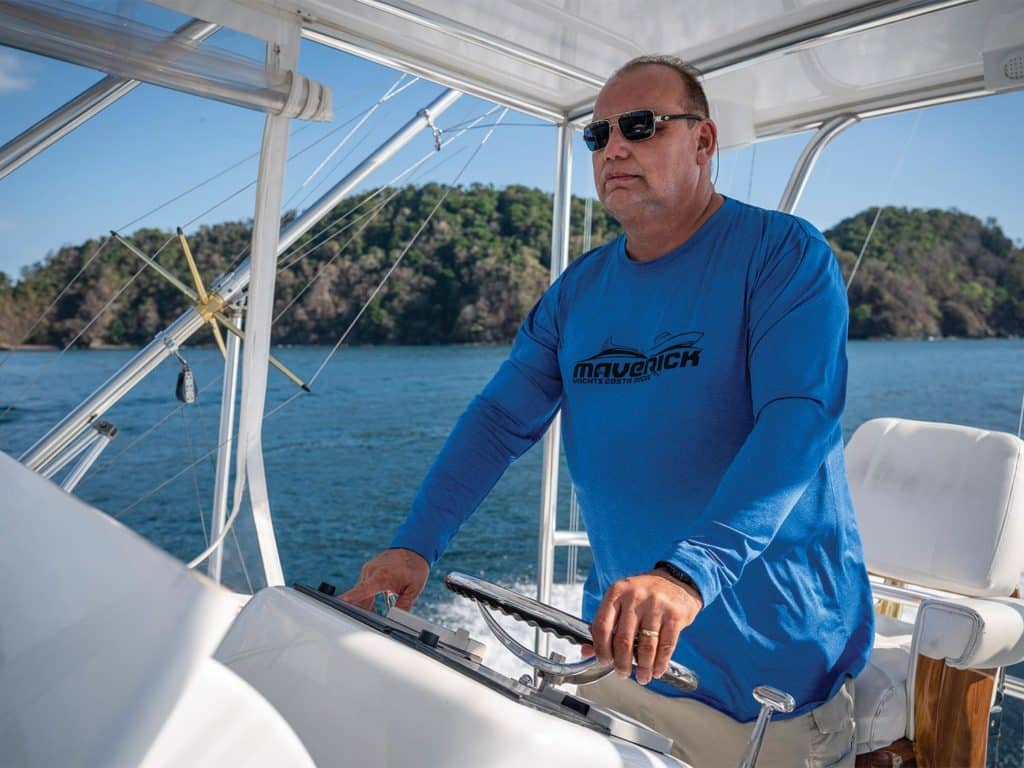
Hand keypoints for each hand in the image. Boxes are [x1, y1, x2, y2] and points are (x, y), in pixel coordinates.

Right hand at [339, 548, 428, 610]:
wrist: (412, 548)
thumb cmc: (414, 566)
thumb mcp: (414, 588)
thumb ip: (404, 604)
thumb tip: (399, 619)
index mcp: (381, 576)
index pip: (362, 590)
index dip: (350, 598)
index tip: (338, 603)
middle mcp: (370, 572)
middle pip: (358, 597)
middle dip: (360, 612)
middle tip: (367, 625)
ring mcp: (367, 571)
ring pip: (360, 594)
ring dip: (364, 606)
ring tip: (375, 616)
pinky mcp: (368, 572)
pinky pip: (362, 588)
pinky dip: (366, 598)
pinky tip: (373, 609)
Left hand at [590, 569, 702, 684]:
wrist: (676, 580)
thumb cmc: (644, 593)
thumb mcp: (621, 601)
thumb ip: (605, 625)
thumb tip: (587, 651)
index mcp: (617, 592)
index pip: (602, 626)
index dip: (601, 649)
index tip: (604, 661)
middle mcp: (635, 597)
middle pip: (623, 640)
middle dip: (622, 663)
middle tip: (622, 673)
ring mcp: (656, 605)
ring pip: (646, 647)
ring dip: (643, 668)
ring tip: (642, 677)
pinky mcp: (675, 615)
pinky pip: (666, 647)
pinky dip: (660, 663)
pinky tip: (656, 670)